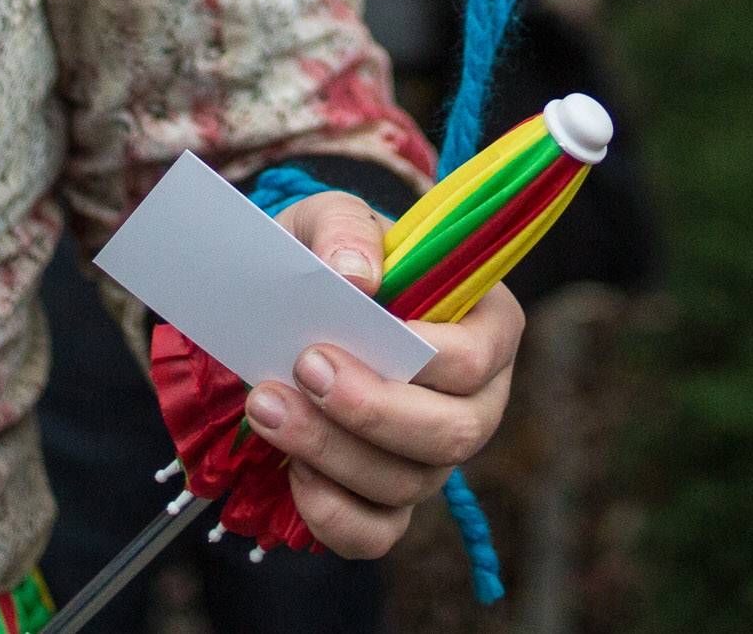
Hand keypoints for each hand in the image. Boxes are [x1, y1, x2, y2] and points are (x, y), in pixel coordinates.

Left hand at [254, 190, 522, 556]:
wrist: (296, 307)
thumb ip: (345, 228)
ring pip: (408, 484)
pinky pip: (376, 534)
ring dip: (331, 453)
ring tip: (266, 406)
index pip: (474, 359)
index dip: (416, 359)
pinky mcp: (392, 499)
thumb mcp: (330, 219)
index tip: (330, 342)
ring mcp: (436, 457)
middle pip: (453, 433)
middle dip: (369, 411)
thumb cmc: (331, 257)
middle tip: (299, 371)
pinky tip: (293, 470)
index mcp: (486, 325)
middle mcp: (477, 400)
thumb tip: (356, 276)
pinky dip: (332, 514)